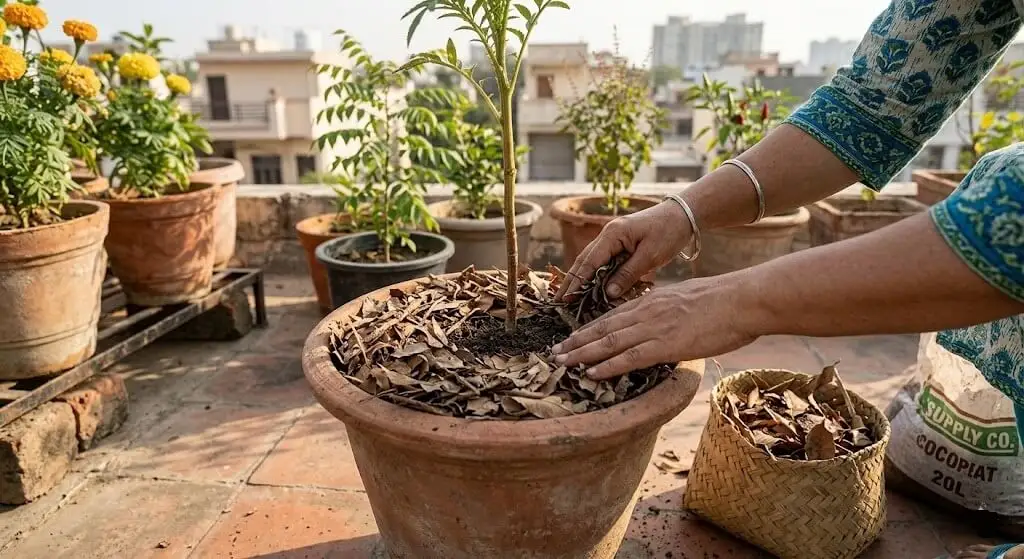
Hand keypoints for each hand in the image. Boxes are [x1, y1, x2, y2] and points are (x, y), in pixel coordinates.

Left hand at [551, 276, 757, 379]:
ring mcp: (653, 328)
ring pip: (608, 342)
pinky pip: (629, 357)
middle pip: (602, 328)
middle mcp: (645, 312)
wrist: (741, 299)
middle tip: (555, 352)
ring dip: (582, 354)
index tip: (571, 337)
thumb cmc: (723, 301)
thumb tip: (664, 323)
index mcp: (651, 300)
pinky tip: (591, 373)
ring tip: (562, 363)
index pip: (612, 316)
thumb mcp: (686, 299)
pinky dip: (607, 366)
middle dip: (576, 341)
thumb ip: (668, 310)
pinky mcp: (665, 344)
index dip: (588, 328)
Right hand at [554, 200, 694, 301]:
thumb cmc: (669, 232)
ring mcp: (613, 239)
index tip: (565, 299)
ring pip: (591, 262)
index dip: (576, 282)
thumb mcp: (650, 256)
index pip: (589, 262)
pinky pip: (603, 262)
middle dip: (571, 281)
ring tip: (568, 298)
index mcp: (613, 234)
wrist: (684, 215)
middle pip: (584, 261)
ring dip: (580, 279)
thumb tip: (608, 294)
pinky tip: (589, 288)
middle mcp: (608, 235)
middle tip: (558, 302)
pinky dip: (594, 275)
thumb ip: (628, 274)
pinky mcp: (620, 244)